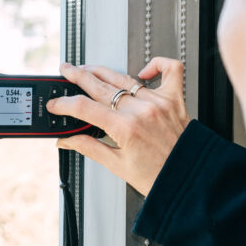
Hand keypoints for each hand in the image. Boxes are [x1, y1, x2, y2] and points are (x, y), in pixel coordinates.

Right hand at [46, 58, 189, 195]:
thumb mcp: (118, 166)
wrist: (190, 181)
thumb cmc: (159, 177)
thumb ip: (89, 147)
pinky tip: (142, 71)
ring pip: (124, 77)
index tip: (55, 104)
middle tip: (65, 71)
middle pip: (101, 86)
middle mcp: (142, 111)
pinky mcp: (175, 99)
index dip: (64, 104)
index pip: (85, 108)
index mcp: (126, 129)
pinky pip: (169, 70)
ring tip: (88, 68)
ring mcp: (159, 102)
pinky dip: (156, 64)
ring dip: (103, 70)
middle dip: (77, 76)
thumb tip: (67, 140)